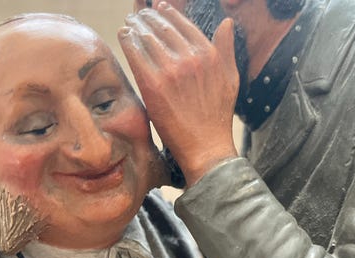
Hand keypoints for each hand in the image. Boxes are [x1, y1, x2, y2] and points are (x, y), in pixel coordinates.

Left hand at [119, 2, 238, 185]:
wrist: (206, 147)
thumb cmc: (218, 117)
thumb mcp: (230, 79)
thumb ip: (226, 50)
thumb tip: (226, 23)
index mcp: (208, 55)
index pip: (183, 25)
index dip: (168, 14)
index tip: (158, 9)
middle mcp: (190, 58)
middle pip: (162, 28)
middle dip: (148, 18)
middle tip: (139, 16)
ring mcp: (170, 71)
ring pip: (146, 37)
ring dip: (135, 27)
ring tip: (129, 24)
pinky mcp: (153, 86)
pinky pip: (135, 54)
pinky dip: (128, 41)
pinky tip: (124, 36)